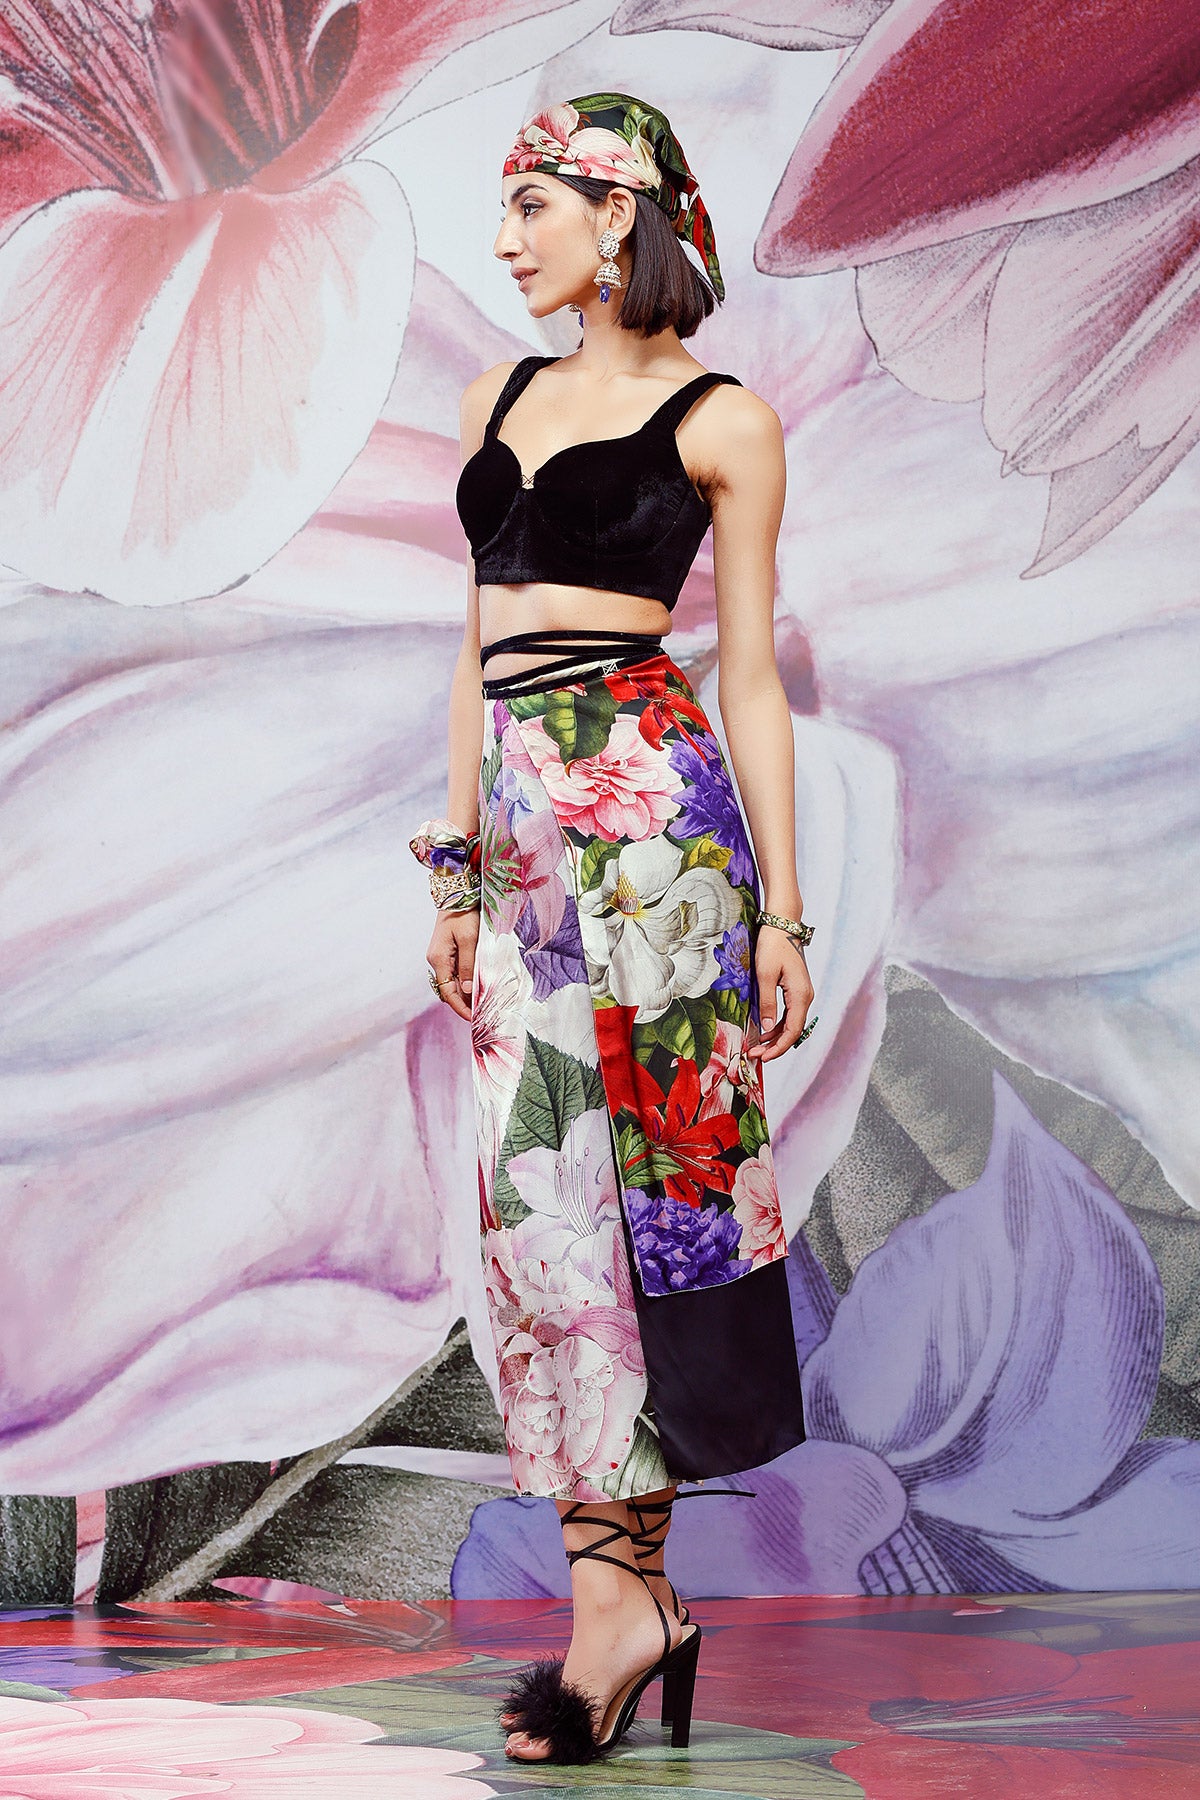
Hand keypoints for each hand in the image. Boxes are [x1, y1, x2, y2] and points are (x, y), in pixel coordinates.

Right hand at [426, 908, 478, 1021]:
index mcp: (438, 959)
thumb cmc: (464, 914)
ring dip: (467, 994)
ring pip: (454, 983)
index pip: (448, 992)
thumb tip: (467, 990)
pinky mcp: (448, 952)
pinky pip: (457, 973)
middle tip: (483, 1014)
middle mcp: (437, 961)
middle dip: (465, 1003)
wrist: (458, 894)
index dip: (460, 1007)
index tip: (474, 1018)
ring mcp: (442, 957)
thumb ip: (468, 965)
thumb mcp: (469, 940)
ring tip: (484, 1003)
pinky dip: (467, 982)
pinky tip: (479, 986)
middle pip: (450, 990)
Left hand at [747, 924, 814, 1061]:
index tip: (763, 1057)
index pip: (792, 1031)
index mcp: (800, 995)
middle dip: (776, 1046)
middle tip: (756, 1055)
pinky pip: (789, 1013)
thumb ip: (766, 1003)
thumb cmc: (773, 946)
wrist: (782, 924)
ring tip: (758, 1046)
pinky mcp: (797, 989)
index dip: (779, 1047)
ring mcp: (803, 993)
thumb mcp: (764, 975)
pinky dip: (778, 1024)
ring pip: (792, 1023)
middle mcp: (805, 997)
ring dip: (776, 1036)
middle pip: (794, 1030)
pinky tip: (764, 1030)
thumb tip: (765, 1028)